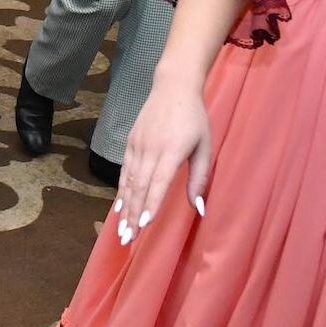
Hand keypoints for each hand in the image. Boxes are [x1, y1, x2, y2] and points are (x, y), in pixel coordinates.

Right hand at [115, 83, 210, 244]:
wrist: (173, 87)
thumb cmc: (194, 118)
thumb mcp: (204, 146)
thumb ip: (199, 178)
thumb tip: (199, 208)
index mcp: (171, 150)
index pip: (158, 182)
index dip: (150, 204)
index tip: (144, 225)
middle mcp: (150, 148)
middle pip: (139, 186)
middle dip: (133, 215)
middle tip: (128, 239)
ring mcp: (138, 144)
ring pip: (128, 181)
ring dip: (125, 207)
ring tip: (122, 230)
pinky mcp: (131, 142)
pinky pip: (125, 170)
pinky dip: (122, 190)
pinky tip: (120, 206)